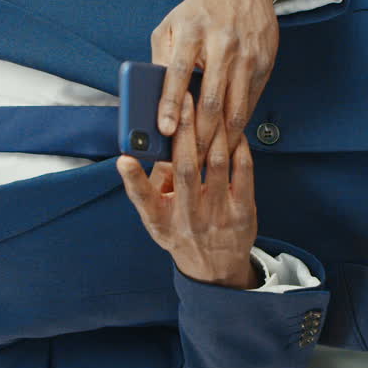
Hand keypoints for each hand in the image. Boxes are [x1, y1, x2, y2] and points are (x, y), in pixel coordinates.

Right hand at [118, 93, 258, 288]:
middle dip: (184, 130)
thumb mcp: (157, 218)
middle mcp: (188, 218)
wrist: (214, 269)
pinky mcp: (243, 214)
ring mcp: (218, 216)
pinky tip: (234, 129)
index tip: (123, 159)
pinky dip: (239, 148)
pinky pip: (243, 173)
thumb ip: (153, 184)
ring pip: (217, 164)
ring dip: (215, 131)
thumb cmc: (180, 232)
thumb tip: (157, 144)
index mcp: (160, 219)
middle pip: (186, 168)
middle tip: (183, 99)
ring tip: (211, 103)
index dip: (132, 179)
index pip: (142, 198)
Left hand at [152, 0, 278, 159]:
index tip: (164, 130)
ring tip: (209, 161)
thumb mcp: (170, 25)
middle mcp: (221, 45)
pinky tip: (229, 142)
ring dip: (222, 140)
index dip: (169, 105)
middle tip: (189, 162)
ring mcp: (246, 56)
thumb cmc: (199, 10)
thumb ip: (160, 58)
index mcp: (191, 33)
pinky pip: (251, 103)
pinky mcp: (263, 64)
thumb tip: (151, 97)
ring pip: (235, 108)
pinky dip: (239, 127)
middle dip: (200, 136)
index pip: (177, 73)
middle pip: (210, 100)